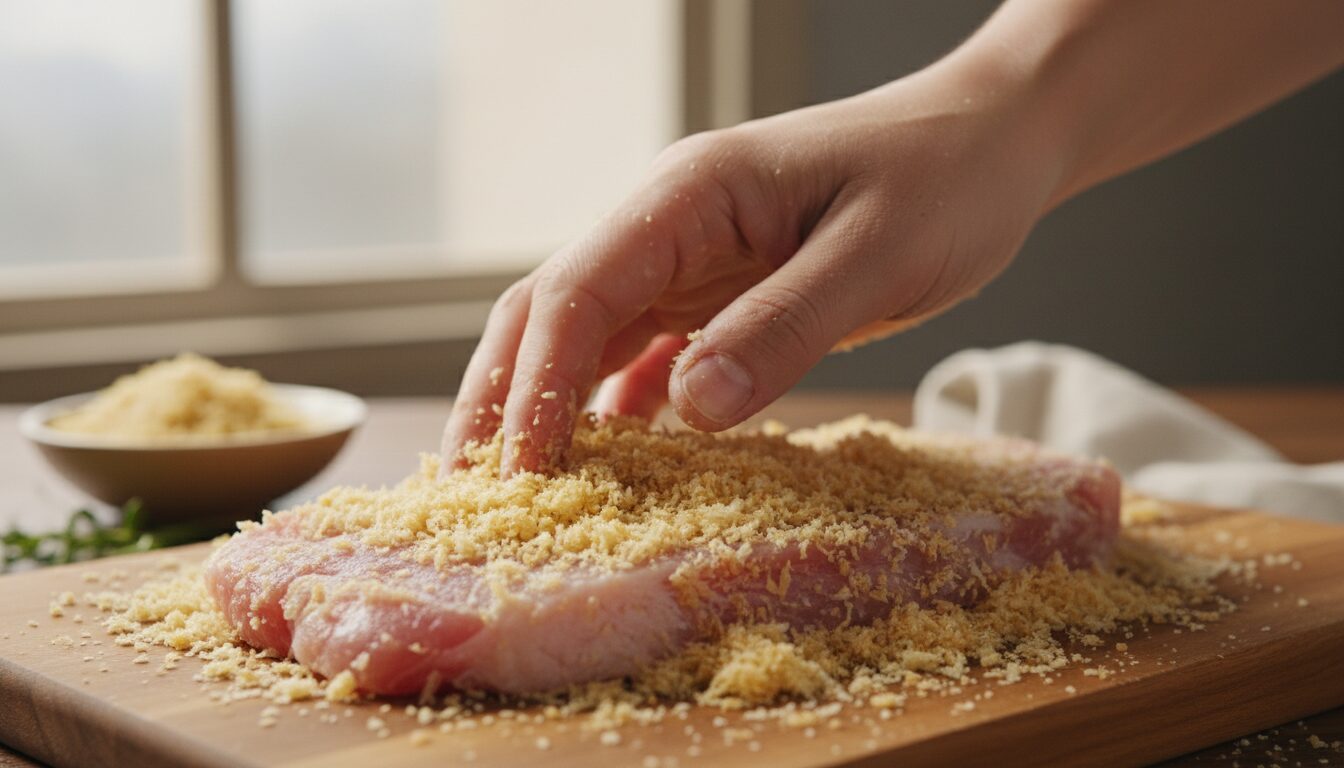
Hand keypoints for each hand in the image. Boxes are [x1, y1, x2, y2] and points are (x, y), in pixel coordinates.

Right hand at [442, 57, 1066, 476]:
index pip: (578, 289)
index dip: (535, 382)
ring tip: (518, 492)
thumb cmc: (946, 179)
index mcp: (691, 196)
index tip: (519, 470)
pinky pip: (648, 355)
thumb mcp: (877, 255)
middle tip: (475, 494)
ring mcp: (692, 262)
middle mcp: (671, 227)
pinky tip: (612, 464)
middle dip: (505, 397)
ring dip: (546, 407)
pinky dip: (618, 408)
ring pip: (587, 337)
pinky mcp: (721, 296)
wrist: (993, 144)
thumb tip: (688, 411)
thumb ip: (783, 326)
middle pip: (552, 312)